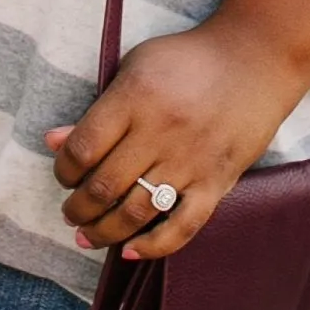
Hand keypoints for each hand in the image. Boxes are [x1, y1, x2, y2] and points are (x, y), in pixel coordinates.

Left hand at [50, 0, 309, 259]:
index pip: (82, 149)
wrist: (256, 58)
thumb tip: (54, 143)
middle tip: (71, 213)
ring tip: (88, 235)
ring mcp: (191, 161)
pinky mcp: (217, 181)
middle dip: (77, 208)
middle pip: (104, 186)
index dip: (62, 171)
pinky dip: (154, 245)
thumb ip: (98, 108)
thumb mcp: (135, 67)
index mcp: (134, 99)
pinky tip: (130, 251)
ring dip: (103, 231)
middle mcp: (161, 133)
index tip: (63, 175)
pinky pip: (183, 226)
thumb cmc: (188, 60)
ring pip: (136, 212)